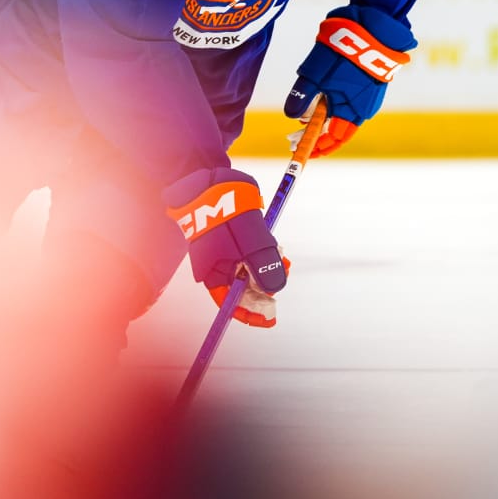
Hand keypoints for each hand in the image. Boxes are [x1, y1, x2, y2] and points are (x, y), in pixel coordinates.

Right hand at [165, 168, 287, 326]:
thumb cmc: (226, 211)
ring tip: (286, 262)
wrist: (212, 178)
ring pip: (247, 268)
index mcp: (211, 271)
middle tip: (283, 282)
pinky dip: (263, 252)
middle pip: (241, 286)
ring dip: (267, 267)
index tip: (268, 320)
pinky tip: (277, 248)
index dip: (249, 313)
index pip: (228, 302)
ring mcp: (222, 250)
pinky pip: (248, 252)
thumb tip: (276, 290)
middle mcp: (215, 264)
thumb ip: (263, 266)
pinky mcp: (230, 237)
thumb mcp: (250, 242)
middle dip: (264, 288)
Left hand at [283, 6, 415, 157]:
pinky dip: (334, 102)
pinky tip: (322, 96)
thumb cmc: (345, 52)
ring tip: (306, 116)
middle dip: (319, 133)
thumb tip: (291, 116)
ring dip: (325, 116)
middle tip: (299, 135)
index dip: (318, 146)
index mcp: (353, 111)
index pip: (334, 139)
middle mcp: (364, 107)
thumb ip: (302, 96)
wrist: (376, 25)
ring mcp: (368, 94)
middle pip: (339, 128)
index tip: (302, 150)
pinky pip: (350, 99)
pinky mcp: (368, 80)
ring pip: (344, 113)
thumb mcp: (316, 74)